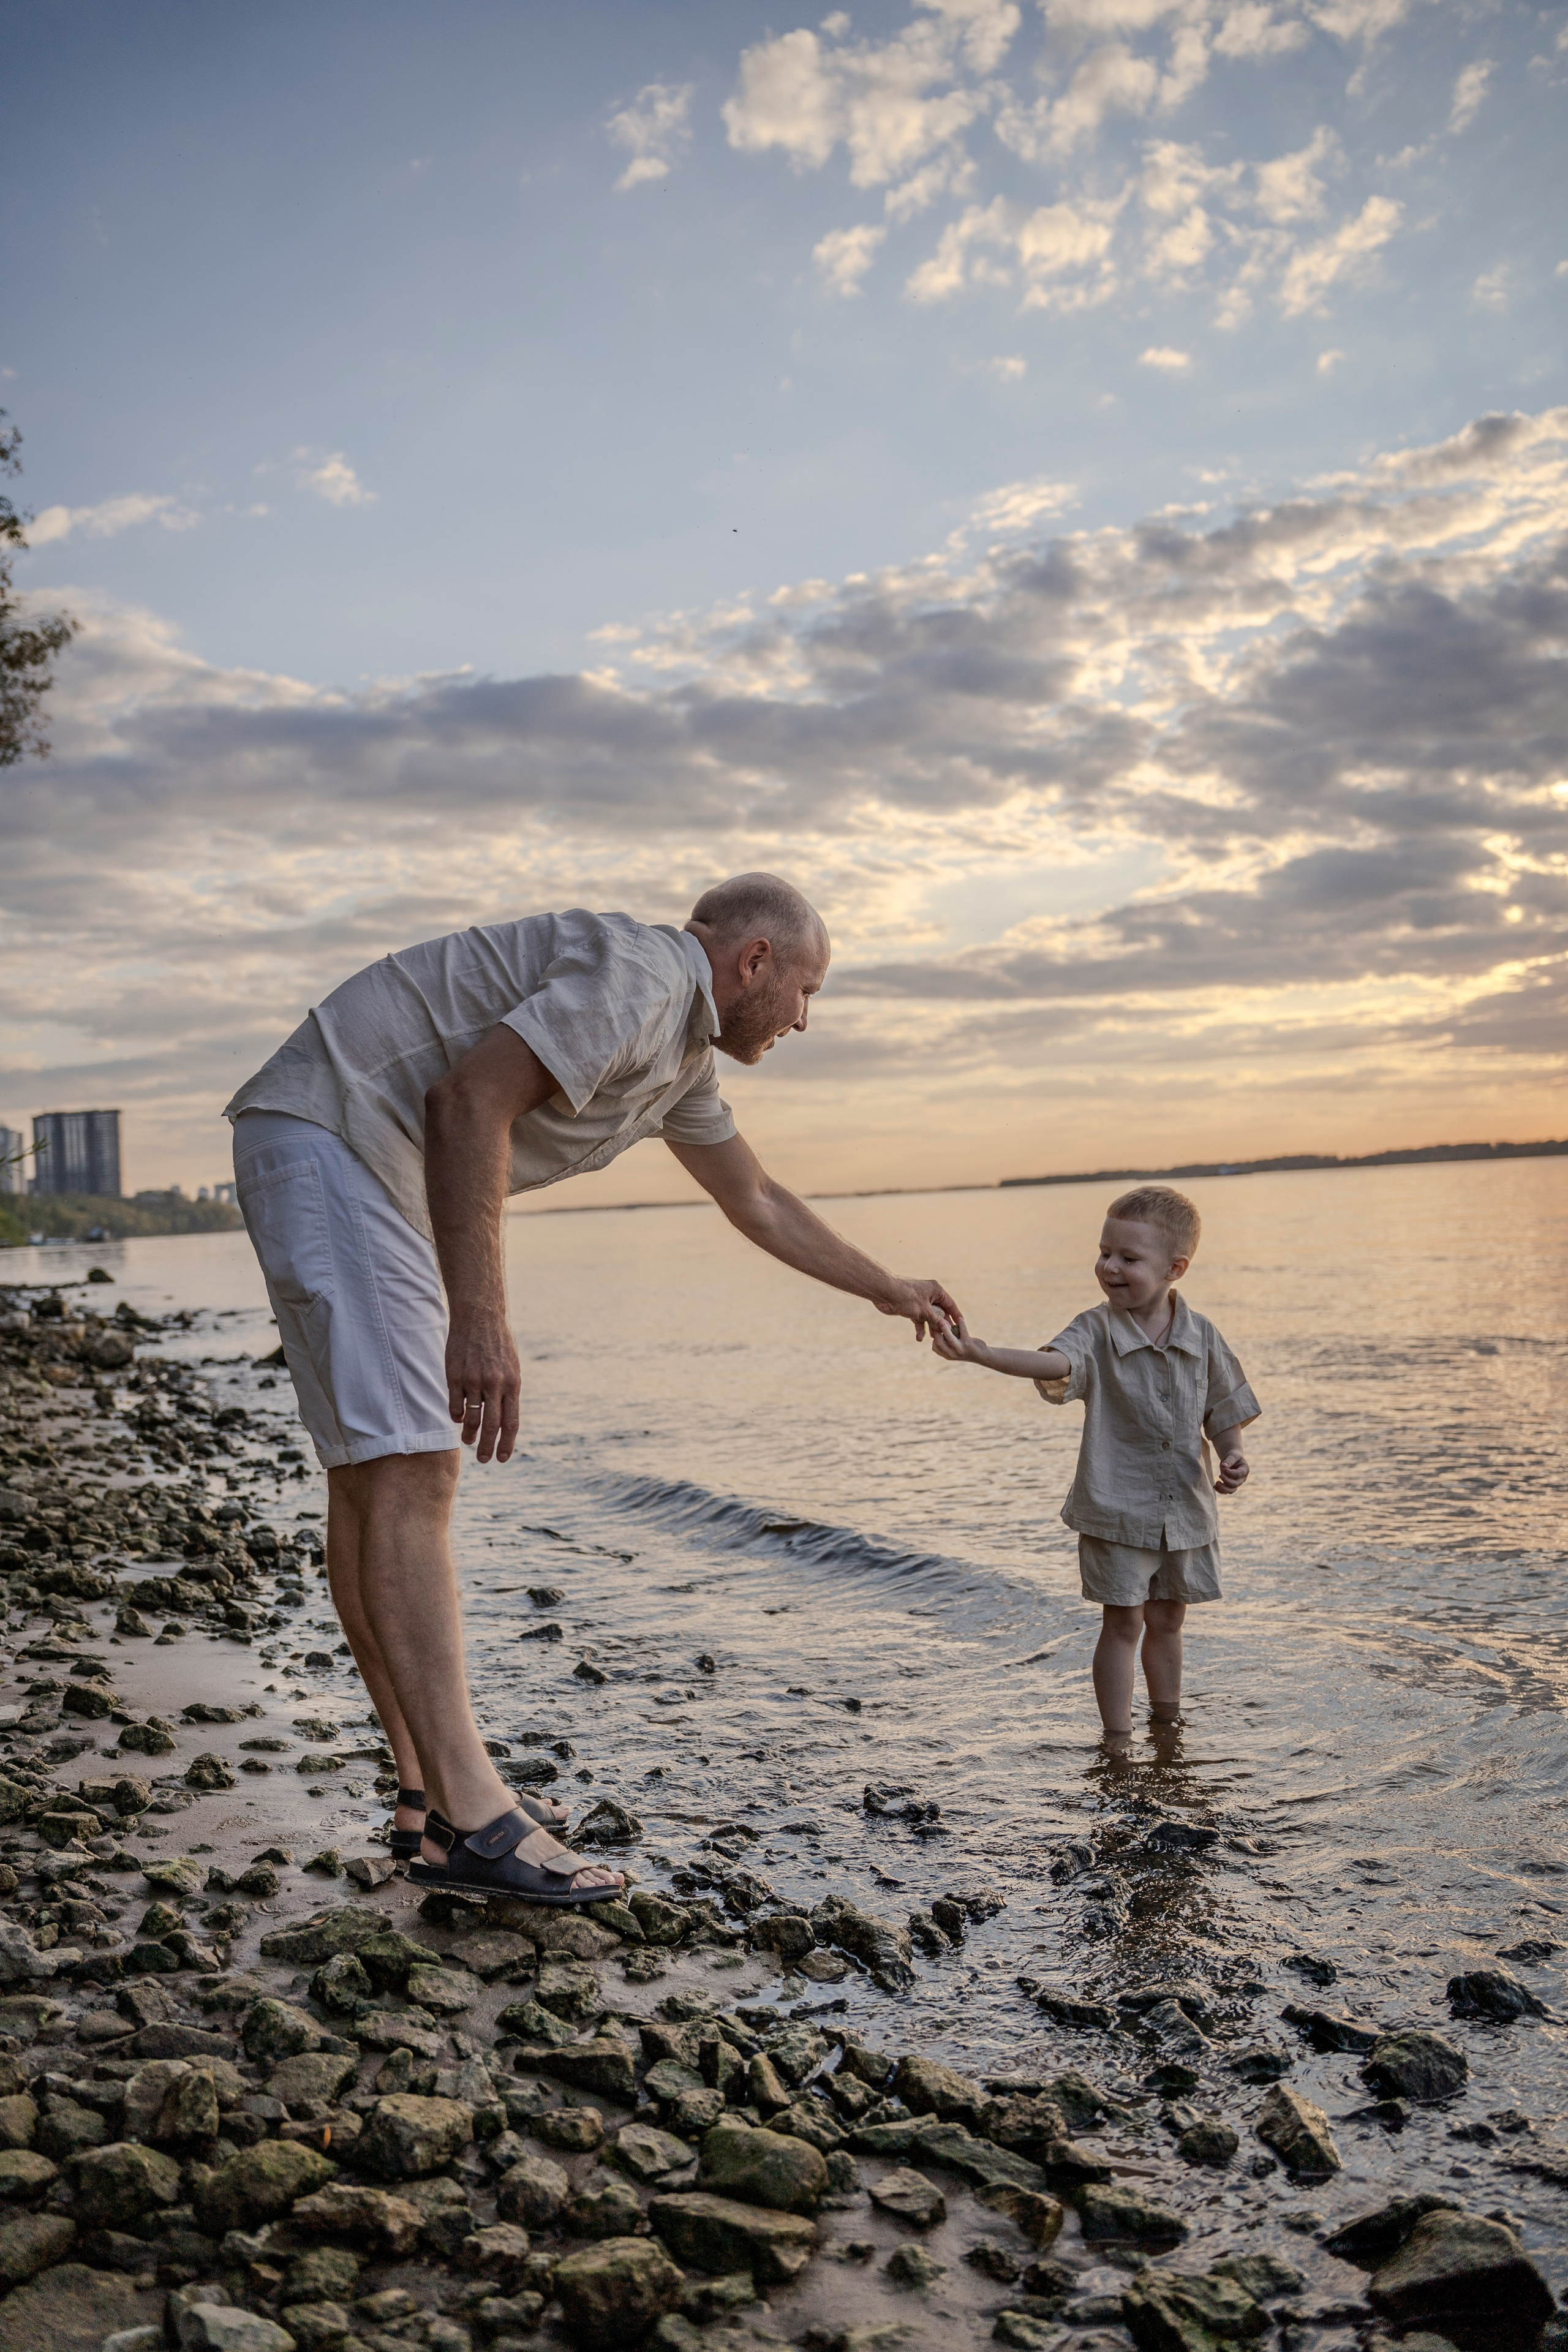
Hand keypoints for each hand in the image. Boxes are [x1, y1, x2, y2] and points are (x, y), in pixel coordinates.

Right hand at [445, 1308, 521, 1463]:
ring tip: (468, 1440)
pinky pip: (455, 1406)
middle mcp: (494, 1384)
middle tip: (484, 1460)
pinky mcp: (455, 1376)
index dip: (507, 1443)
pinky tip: (458, 1419)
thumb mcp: (512, 1368)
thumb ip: (508, 1393)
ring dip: (470, 1434)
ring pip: (471, 1418)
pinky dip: (456, 1416)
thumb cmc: (498, 1345)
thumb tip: (503, 1421)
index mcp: (512, 1384)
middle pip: (492, 1425)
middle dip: (488, 1447)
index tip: (502, 1458)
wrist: (480, 1317)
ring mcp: (473, 1381)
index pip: (511, 1422)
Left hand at [877, 1277, 960, 1340]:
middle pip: (940, 1312)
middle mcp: (929, 1295)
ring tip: (934, 1340)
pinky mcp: (911, 1308)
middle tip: (948, 1337)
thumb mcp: (924, 1311)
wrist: (885, 1293)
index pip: (950, 1304)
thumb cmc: (906, 1297)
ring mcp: (920, 1302)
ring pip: (929, 1317)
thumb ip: (935, 1320)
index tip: (961, 1325)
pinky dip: (920, 1327)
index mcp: (936, 1291)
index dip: (956, 1315)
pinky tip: (919, 1338)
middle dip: (942, 1325)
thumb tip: (945, 1328)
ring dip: (931, 1328)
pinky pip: (919, 1319)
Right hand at [931, 1310, 980, 1362]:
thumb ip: (946, 1343)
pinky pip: (962, 1331)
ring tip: (943, 1320)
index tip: (934, 1328)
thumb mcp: (954, 1350)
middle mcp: (952, 1354)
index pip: (934, 1347)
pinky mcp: (968, 1343)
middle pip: (938, 1342)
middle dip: (936, 1331)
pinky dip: (961, 1324)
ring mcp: (960, 1349)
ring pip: (948, 1337)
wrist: (983, 1356)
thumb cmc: (966, 1350)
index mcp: (947, 1356)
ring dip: (945, 1328)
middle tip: (937, 1321)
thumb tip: (936, 1329)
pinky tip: (960, 1319)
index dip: (933, 1337)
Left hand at [1215, 1452, 1248, 1493]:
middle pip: (1235, 1484)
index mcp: (1245, 1470)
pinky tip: (1214, 1486)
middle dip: (1227, 1481)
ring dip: (1223, 1488)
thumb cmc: (1233, 1456)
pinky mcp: (1230, 1486)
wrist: (1231, 1459)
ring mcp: (1237, 1483)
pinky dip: (1220, 1490)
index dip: (1230, 1473)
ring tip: (1216, 1483)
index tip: (1223, 1468)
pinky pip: (1226, 1491)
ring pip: (1231, 1490)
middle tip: (1220, 1475)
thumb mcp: (1232, 1456)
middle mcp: (1242, 1478)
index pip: (1238, 1474)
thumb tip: (1224, 1466)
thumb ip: (1229, 1460)